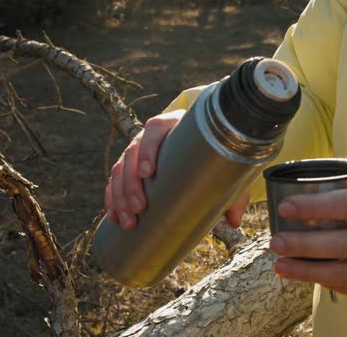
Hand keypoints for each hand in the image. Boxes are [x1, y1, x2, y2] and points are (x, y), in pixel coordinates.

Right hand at [104, 109, 248, 229]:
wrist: (206, 143)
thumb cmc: (217, 154)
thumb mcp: (227, 168)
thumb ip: (234, 190)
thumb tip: (234, 221)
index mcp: (176, 124)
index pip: (155, 128)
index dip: (148, 149)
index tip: (148, 173)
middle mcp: (152, 135)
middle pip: (132, 152)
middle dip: (132, 183)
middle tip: (140, 209)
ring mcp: (138, 149)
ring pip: (120, 169)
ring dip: (120, 196)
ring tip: (128, 221)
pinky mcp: (132, 166)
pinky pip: (115, 181)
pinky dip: (112, 199)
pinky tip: (113, 217)